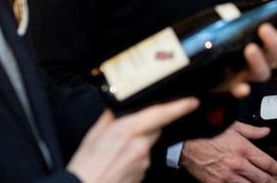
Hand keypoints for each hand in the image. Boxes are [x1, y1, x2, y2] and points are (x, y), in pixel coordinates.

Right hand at [67, 99, 197, 182]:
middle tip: (126, 135)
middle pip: (155, 129)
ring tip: (115, 155)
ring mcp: (143, 163)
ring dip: (138, 146)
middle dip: (147, 127)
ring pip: (148, 147)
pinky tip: (118, 165)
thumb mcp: (93, 135)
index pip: (160, 114)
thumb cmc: (84, 165)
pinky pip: (143, 162)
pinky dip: (134, 160)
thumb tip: (117, 109)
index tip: (192, 102)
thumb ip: (110, 119)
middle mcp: (140, 146)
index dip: (179, 107)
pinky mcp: (143, 176)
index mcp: (127, 131)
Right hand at [181, 121, 276, 181]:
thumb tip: (266, 131)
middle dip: (273, 182)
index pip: (267, 163)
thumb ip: (252, 131)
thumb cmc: (209, 134)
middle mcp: (238, 164)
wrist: (188, 145)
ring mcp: (228, 177)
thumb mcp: (232, 127)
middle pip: (262, 179)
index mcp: (243, 149)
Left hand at [223, 16, 276, 97]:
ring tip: (249, 49)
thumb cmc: (224, 39)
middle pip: (276, 55)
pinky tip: (242, 88)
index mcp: (264, 41)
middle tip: (264, 28)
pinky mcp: (231, 85)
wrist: (201, 64)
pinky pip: (239, 90)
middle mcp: (261, 58)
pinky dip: (242, 90)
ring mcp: (247, 72)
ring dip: (259, 62)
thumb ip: (257, 11)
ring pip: (262, 72)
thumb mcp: (237, 20)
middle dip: (274, 42)